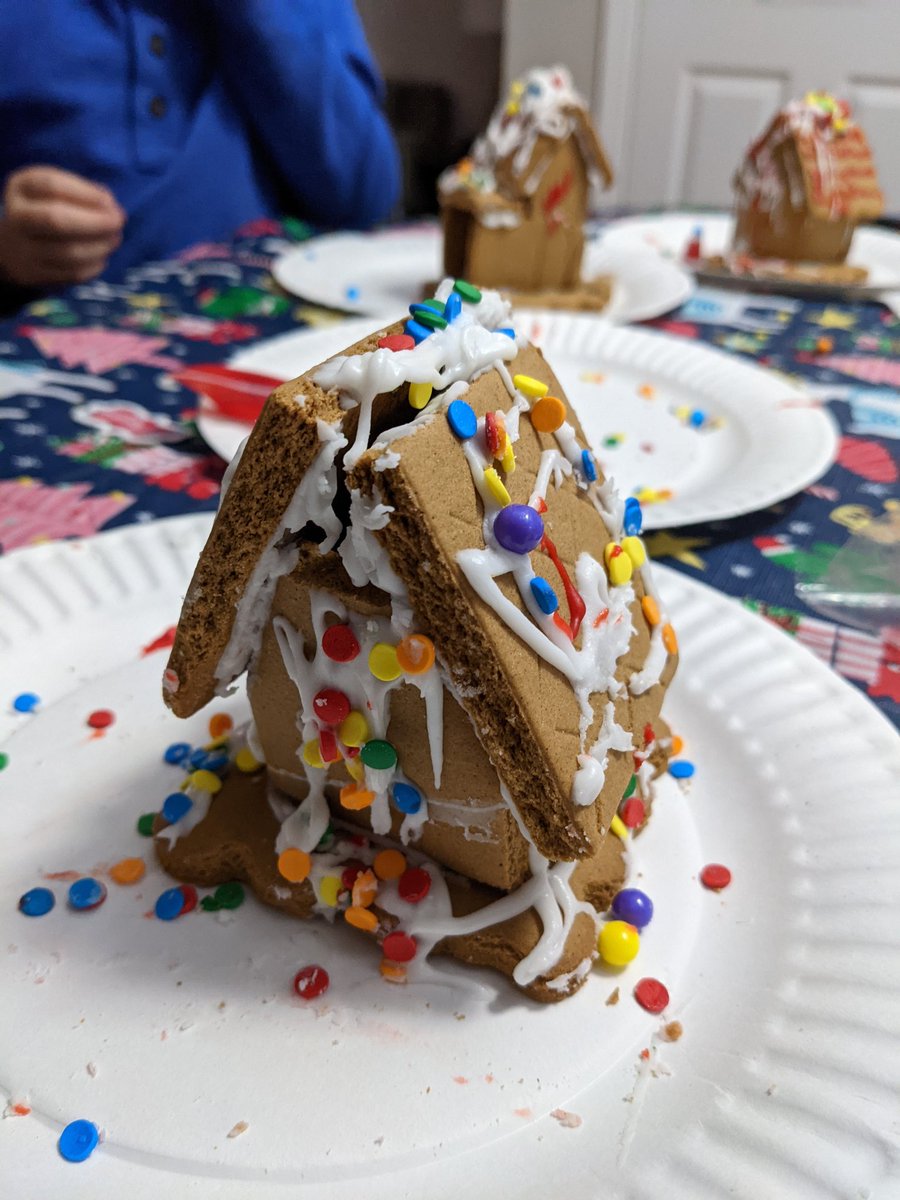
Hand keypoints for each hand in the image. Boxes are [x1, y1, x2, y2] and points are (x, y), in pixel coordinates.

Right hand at [0, 165, 125, 286]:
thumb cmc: (46, 209)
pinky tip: (102, 257)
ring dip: (100, 246)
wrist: (15, 245)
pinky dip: (94, 266)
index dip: (86, 194)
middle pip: (57, 219)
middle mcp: (17, 217)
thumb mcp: (58, 190)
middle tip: (118, 222)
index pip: (52, 186)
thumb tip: (111, 207)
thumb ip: (84, 192)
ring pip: (69, 251)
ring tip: (114, 239)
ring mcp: (24, 249)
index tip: (110, 202)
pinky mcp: (36, 274)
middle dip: (96, 222)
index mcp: (21, 188)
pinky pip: (72, 273)